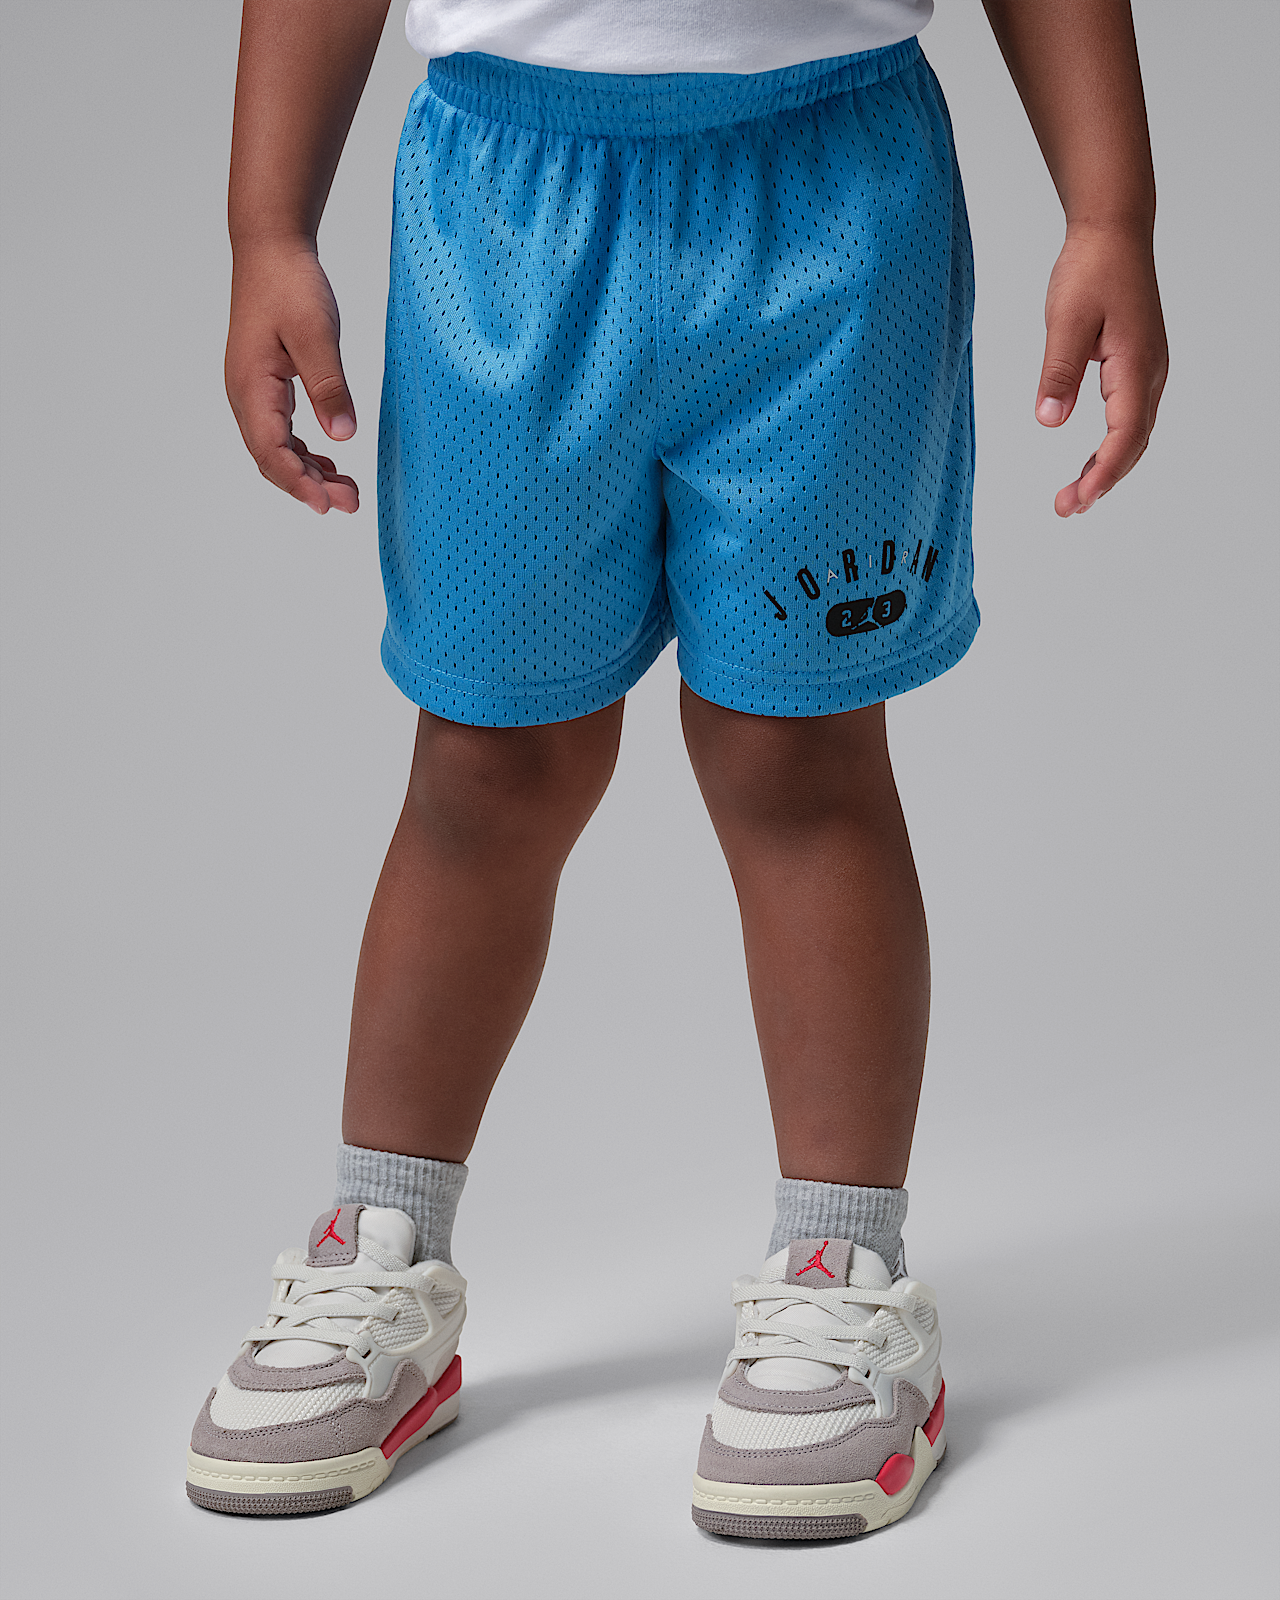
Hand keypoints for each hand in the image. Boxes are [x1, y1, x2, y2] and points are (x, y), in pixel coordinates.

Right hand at [225, 242, 359, 513]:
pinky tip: (332, 465)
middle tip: (351, 504)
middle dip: (309, 487)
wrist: (271, 250)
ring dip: (310, 474)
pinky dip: (306, 453)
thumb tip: (342, 437)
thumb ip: (328, 386)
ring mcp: (254, 392)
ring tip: (348, 492)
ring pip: (277, 449)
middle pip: (272, 459)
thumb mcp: (316, 335)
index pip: (270, 452)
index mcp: (251, 386)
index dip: (299, 483)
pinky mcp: (266, 386)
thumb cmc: (290, 286)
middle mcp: (246, 395)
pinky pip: (282, 433)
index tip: (329, 506)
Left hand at [1034, 223, 1167, 516]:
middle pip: (1133, 442)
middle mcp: (1150, 372)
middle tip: (1066, 509)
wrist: (1113, 232)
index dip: (1103, 472)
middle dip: (1103, 481)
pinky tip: (1091, 462)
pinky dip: (1111, 446)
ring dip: (1107, 468)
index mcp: (1136, 364)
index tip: (1078, 500)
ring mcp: (1147, 370)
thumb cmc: (1091, 269)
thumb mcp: (1065, 319)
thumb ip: (1058, 371)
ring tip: (1073, 498)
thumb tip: (1049, 420)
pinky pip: (1129, 418)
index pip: (1124, 433)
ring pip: (1133, 434)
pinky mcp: (1137, 366)